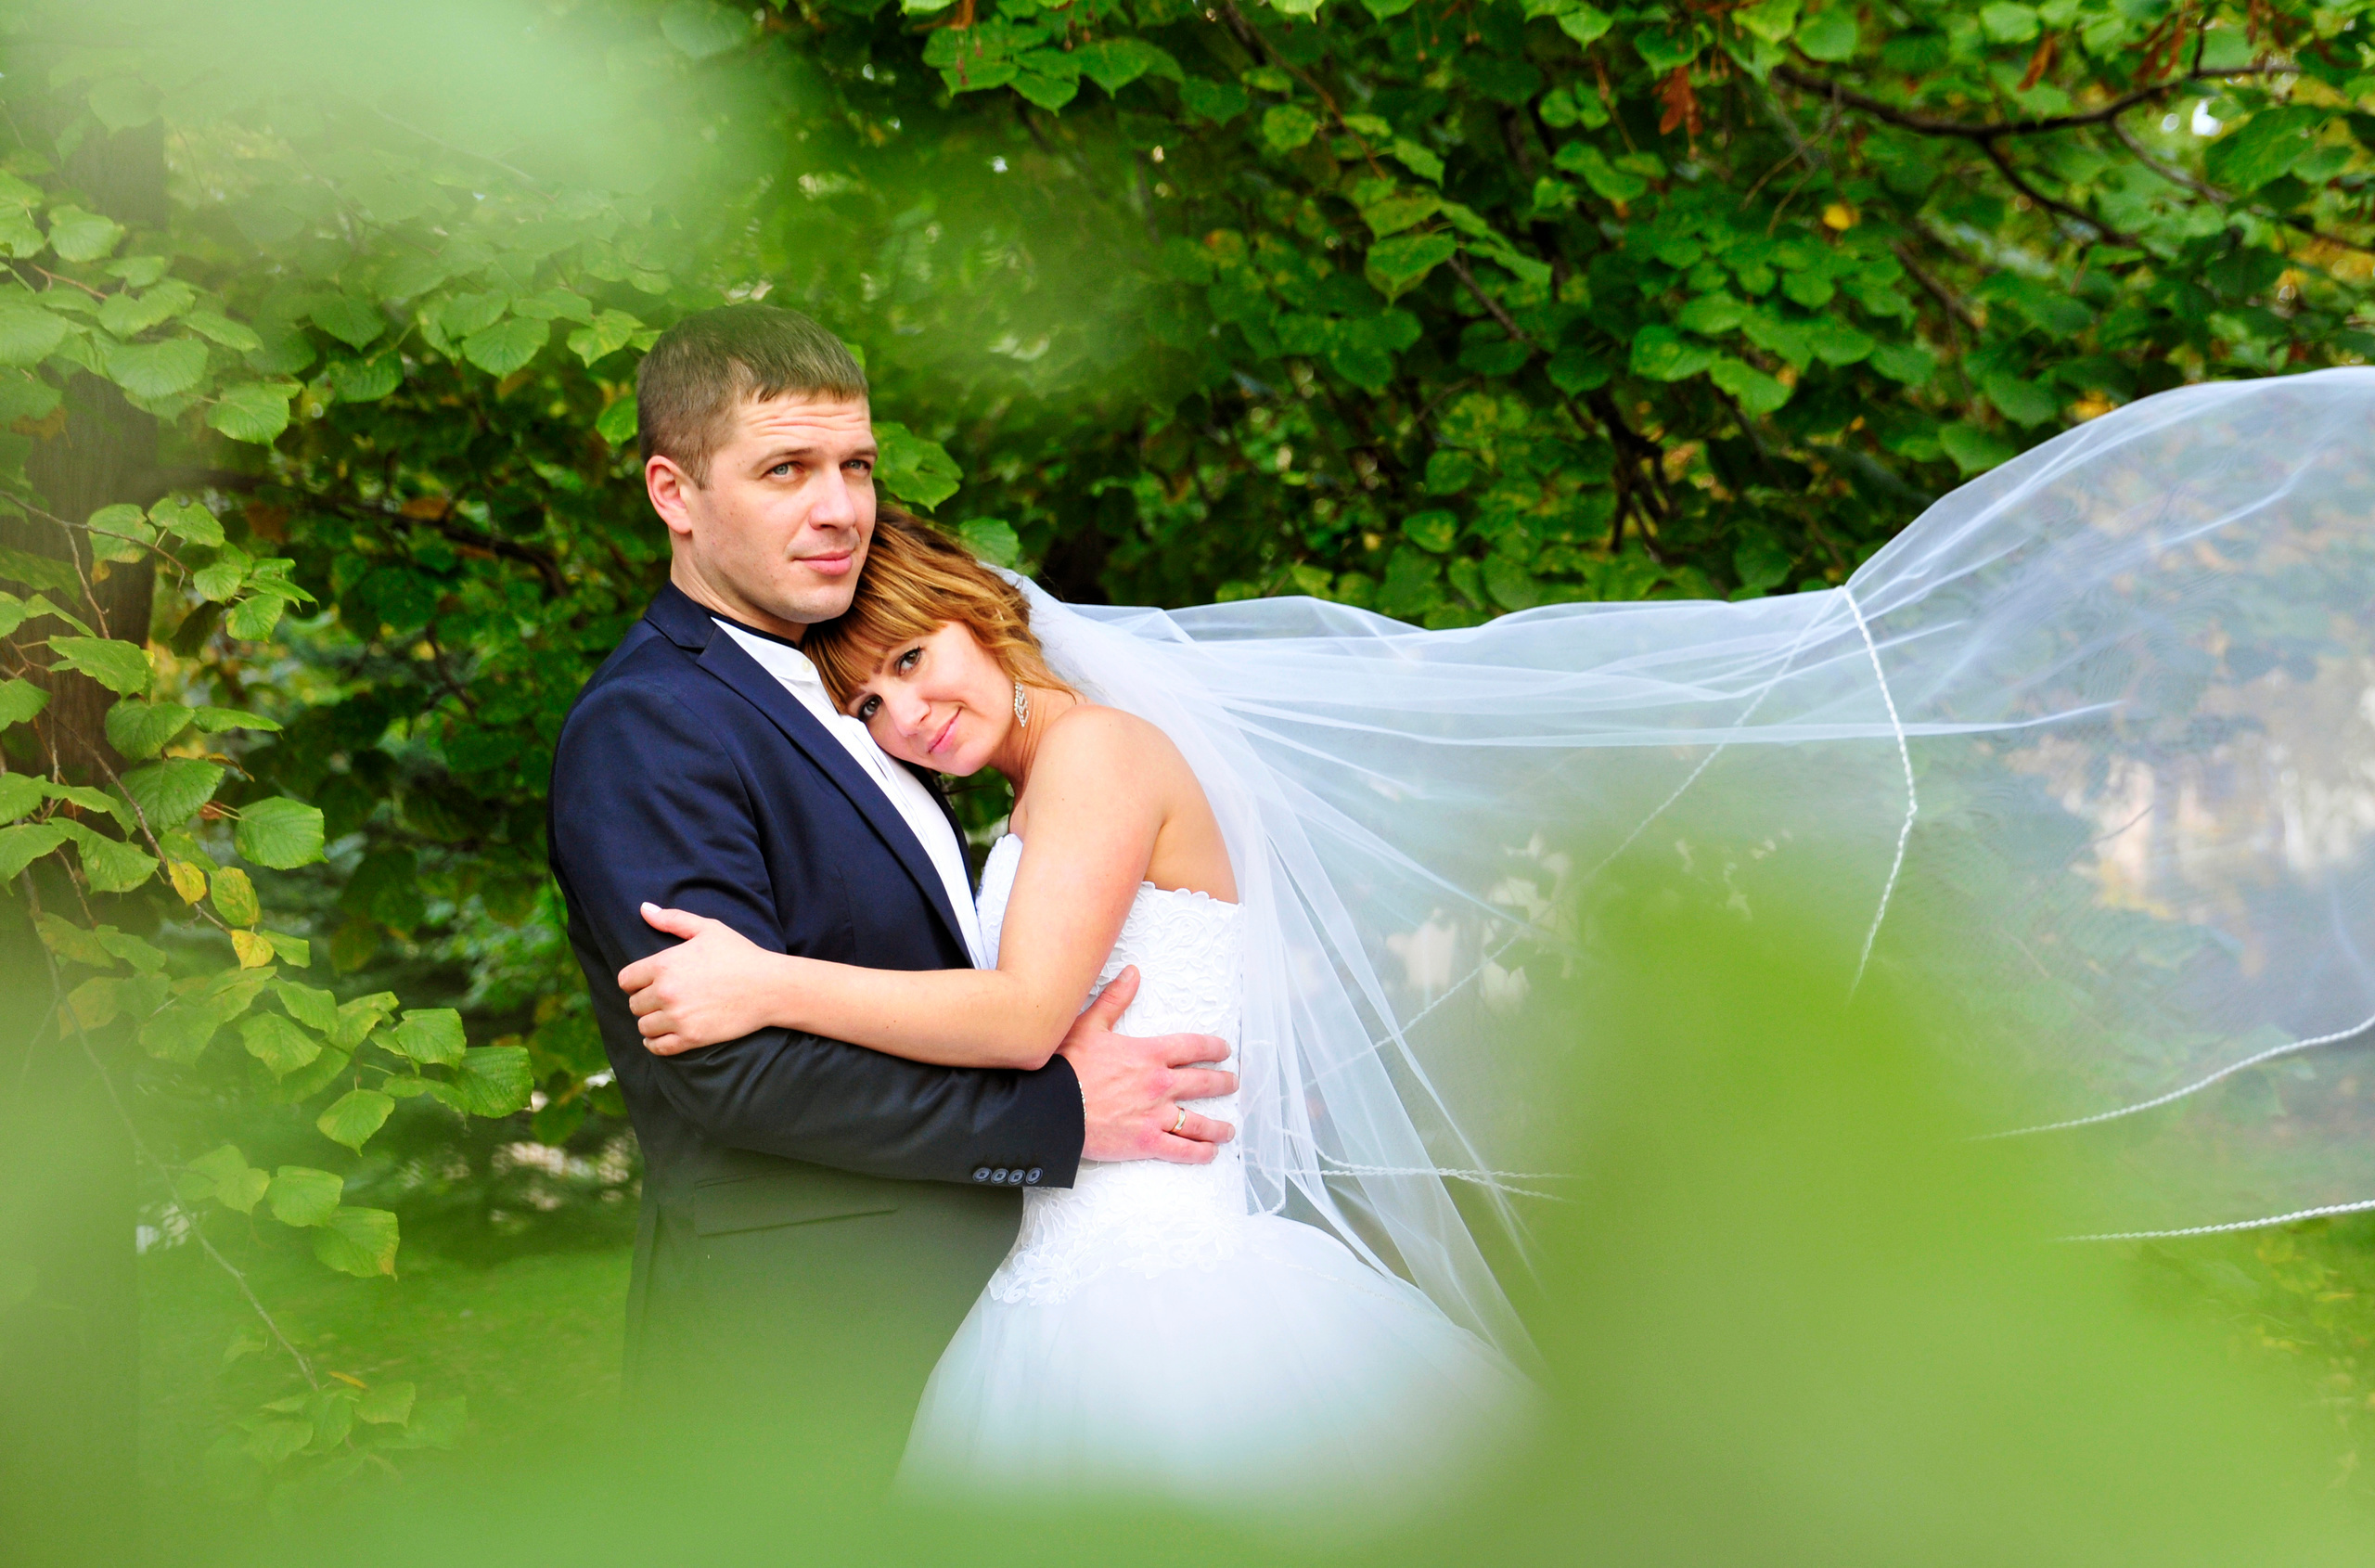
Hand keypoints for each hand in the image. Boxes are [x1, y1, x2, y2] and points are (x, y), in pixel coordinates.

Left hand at [619, 904, 786, 1055]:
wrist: (770, 986)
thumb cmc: (740, 954)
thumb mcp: (708, 929)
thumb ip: (672, 919)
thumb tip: (644, 908)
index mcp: (664, 964)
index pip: (626, 980)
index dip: (635, 981)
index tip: (646, 983)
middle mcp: (666, 992)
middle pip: (634, 1004)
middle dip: (645, 1001)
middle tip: (661, 999)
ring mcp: (678, 1017)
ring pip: (644, 1026)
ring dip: (650, 1022)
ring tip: (663, 1017)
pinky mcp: (691, 1038)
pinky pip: (658, 1047)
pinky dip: (655, 1044)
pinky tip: (660, 1036)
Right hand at [1056, 966, 1236, 1163]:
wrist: (1052, 1108)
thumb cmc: (1066, 1066)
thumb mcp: (1089, 1025)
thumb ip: (1115, 999)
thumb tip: (1132, 973)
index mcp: (1149, 1054)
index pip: (1193, 1047)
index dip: (1213, 1047)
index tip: (1224, 1050)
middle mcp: (1160, 1084)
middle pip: (1204, 1082)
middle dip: (1223, 1083)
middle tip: (1232, 1083)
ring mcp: (1156, 1115)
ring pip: (1199, 1122)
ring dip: (1218, 1126)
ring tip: (1228, 1128)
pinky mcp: (1147, 1142)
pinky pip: (1182, 1149)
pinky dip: (1200, 1152)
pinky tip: (1210, 1152)